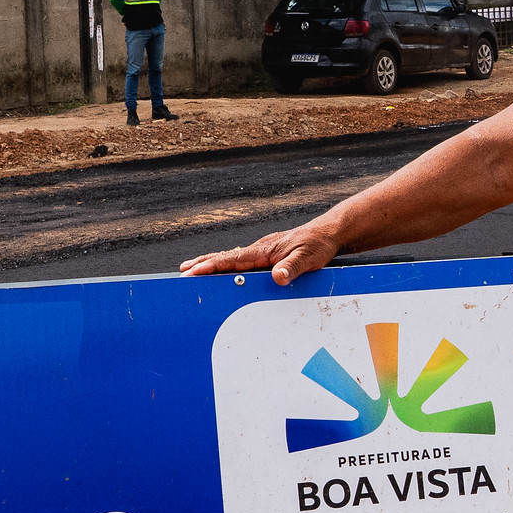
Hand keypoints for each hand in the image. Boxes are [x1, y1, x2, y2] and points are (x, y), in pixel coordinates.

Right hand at [180, 220, 340, 285]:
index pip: (233, 259)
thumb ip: (292, 268)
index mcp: (265, 250)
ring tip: (194, 269)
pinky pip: (242, 260)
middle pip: (226, 257)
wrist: (329, 234)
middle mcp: (260, 249)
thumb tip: (277, 278)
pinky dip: (227, 264)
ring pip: (232, 258)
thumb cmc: (318, 245)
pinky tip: (223, 269)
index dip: (211, 265)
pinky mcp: (268, 254)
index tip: (193, 271)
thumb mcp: (308, 258)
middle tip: (183, 271)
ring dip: (212, 263)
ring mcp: (263, 251)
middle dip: (203, 263)